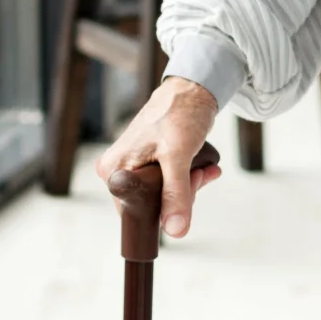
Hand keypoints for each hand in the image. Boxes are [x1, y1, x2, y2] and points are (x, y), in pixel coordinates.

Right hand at [95, 75, 220, 240]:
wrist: (191, 89)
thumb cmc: (179, 113)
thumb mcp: (178, 157)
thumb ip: (176, 194)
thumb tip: (175, 230)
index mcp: (114, 169)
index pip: (135, 211)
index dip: (163, 210)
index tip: (186, 195)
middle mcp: (118, 169)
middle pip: (151, 203)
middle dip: (181, 194)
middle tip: (198, 176)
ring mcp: (133, 165)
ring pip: (163, 193)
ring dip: (189, 186)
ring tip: (204, 170)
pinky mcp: (148, 160)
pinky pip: (168, 181)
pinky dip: (189, 177)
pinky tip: (205, 169)